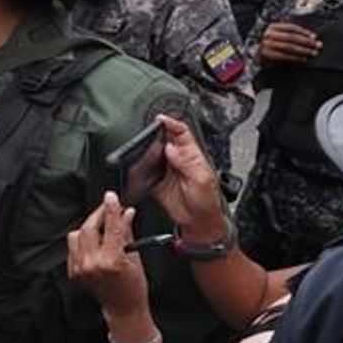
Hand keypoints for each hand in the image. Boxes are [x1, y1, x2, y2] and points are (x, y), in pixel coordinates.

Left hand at [66, 192, 148, 320]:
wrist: (122, 308)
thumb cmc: (133, 287)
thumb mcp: (135, 258)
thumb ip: (126, 233)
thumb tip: (125, 213)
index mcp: (111, 261)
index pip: (111, 227)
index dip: (112, 209)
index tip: (111, 196)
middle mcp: (92, 264)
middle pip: (89, 227)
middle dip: (98, 214)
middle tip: (108, 208)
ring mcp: (80, 269)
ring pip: (77, 235)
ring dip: (89, 228)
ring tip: (102, 230)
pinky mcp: (74, 272)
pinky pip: (73, 248)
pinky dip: (83, 242)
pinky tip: (95, 244)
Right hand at [150, 115, 226, 239]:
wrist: (198, 222)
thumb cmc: (207, 202)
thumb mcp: (202, 179)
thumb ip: (187, 163)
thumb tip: (172, 148)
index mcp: (192, 156)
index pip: (181, 133)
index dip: (171, 123)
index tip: (160, 120)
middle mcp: (177, 160)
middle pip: (164, 140)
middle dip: (154, 135)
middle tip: (146, 135)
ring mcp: (165, 171)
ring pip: (152, 153)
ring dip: (145, 150)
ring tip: (139, 150)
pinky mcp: (155, 183)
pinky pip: (143, 172)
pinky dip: (138, 168)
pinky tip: (136, 167)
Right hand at [256, 21, 321, 64]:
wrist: (256, 54)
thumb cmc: (271, 44)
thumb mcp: (279, 35)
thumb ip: (291, 34)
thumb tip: (311, 37)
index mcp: (273, 27)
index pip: (291, 28)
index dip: (304, 32)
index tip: (314, 37)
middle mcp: (268, 34)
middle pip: (291, 37)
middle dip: (306, 42)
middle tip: (317, 45)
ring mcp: (266, 44)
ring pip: (289, 47)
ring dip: (303, 50)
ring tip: (312, 53)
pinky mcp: (267, 55)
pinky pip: (284, 56)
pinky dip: (295, 58)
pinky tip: (303, 59)